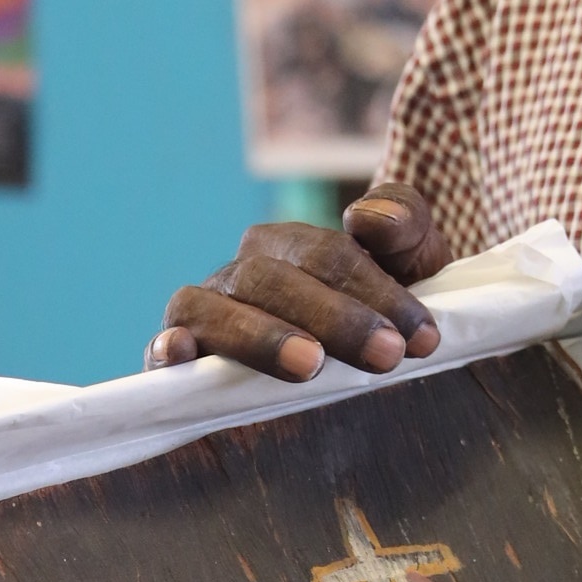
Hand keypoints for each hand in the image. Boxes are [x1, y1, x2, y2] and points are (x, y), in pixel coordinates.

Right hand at [145, 185, 448, 380]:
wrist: (350, 364)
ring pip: (217, 309)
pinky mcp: (177, 356)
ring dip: (262, 336)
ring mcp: (205, 312)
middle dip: (334, 318)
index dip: (377, 292)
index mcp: (292, 245)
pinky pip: (161, 344)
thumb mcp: (410, 263)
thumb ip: (403, 224)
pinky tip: (182, 355)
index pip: (329, 255)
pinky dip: (166, 346)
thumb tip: (368, 217)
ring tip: (310, 364)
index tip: (420, 337)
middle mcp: (242, 272)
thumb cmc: (380, 310)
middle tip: (385, 355)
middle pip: (276, 281)